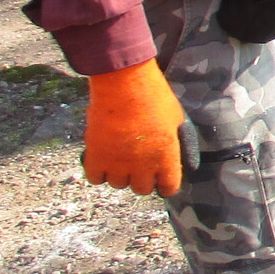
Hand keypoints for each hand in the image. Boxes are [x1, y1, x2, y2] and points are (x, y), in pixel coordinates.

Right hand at [83, 58, 187, 196]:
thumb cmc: (154, 97)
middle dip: (142, 179)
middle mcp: (143, 166)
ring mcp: (118, 163)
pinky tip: (103, 159)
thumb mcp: (177, 120)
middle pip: (141, 189)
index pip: (168, 188)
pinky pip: (95, 178)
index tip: (161, 179)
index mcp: (166, 158)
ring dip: (120, 174)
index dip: (165, 184)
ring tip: (120, 158)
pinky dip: (99, 171)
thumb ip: (178, 143)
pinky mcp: (96, 156)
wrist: (124, 83)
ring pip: (118, 184)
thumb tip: (178, 156)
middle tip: (139, 165)